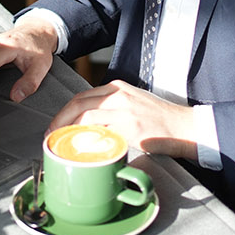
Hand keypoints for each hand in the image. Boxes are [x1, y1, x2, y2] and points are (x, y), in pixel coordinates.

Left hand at [50, 81, 198, 160]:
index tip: (57, 125)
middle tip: (51, 134)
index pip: (82, 96)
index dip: (65, 111)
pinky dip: (85, 137)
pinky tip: (80, 146)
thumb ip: (113, 111)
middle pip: (78, 102)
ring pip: (84, 114)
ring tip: (60, 141)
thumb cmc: (160, 121)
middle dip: (59, 119)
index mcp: (118, 88)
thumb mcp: (134, 106)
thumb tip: (92, 128)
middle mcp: (118, 94)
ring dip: (67, 129)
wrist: (184, 127)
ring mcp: (123, 109)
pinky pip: (100, 129)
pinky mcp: (129, 125)